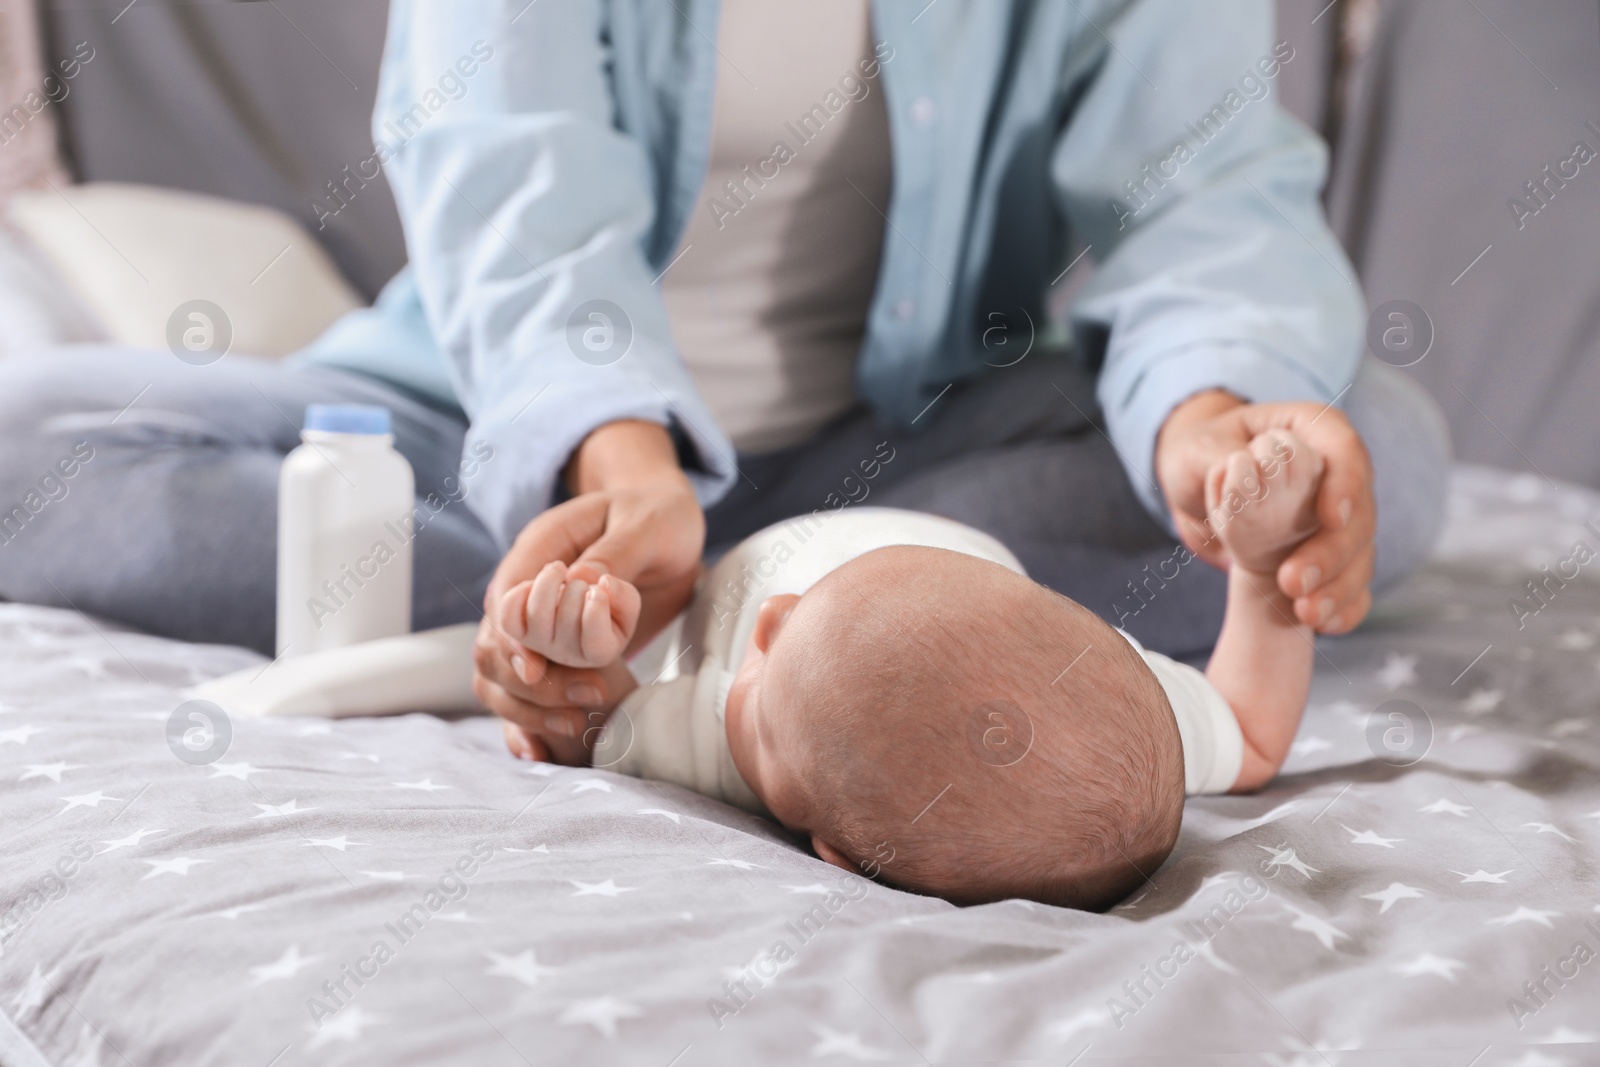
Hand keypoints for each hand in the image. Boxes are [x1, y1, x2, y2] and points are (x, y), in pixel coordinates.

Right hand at [474, 421, 704, 763]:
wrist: (668, 528)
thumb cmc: (657, 518)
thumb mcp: (645, 525)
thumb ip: (613, 554)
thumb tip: (581, 586)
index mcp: (539, 550)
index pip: (504, 602)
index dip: (513, 640)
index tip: (536, 669)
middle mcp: (527, 592)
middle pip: (495, 647)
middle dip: (531, 681)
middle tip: (592, 694)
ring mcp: (539, 627)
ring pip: (500, 678)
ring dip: (530, 708)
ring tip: (578, 724)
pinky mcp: (558, 655)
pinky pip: (525, 695)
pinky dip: (526, 725)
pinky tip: (538, 756)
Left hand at [1156, 390, 1374, 632]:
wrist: (1194, 483)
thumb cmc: (1199, 452)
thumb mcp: (1197, 449)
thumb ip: (1220, 458)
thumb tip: (1247, 466)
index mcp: (1310, 430)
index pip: (1344, 449)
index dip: (1346, 484)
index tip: (1331, 517)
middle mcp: (1335, 472)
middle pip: (1359, 511)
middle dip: (1333, 551)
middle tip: (1294, 582)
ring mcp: (1338, 517)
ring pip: (1359, 553)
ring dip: (1338, 586)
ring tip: (1306, 613)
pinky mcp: (1330, 554)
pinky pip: (1351, 583)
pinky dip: (1344, 606)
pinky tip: (1324, 625)